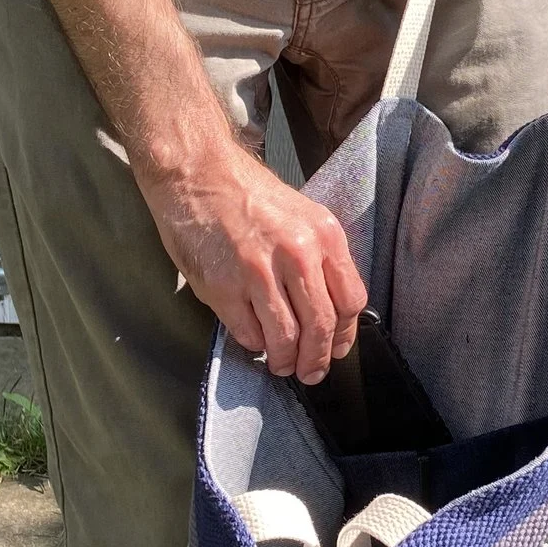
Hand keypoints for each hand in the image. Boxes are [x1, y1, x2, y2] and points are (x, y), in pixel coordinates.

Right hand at [136, 139, 365, 384]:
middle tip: (310, 373)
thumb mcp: (301, 216)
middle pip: (320, 326)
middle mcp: (296, 254)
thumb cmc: (248, 195)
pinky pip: (248, 333)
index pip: (350, 301)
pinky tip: (254, 340)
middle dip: (317, 359)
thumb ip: (320, 260)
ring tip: (281, 365)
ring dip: (284, 361)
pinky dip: (254, 344)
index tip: (337, 349)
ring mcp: (258, 272)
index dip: (345, 335)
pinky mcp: (223, 287)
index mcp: (323, 235)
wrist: (197, 173)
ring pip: (285, 338)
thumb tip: (331, 312)